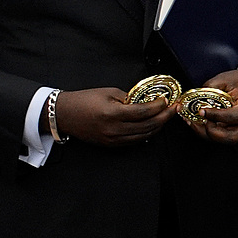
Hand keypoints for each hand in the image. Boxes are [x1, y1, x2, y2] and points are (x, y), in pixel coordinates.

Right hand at [51, 87, 174, 145]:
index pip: (144, 112)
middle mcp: (114, 130)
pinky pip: (135, 140)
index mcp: (112, 114)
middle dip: (165, 117)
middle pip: (148, 125)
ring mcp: (113, 139)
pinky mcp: (111, 145)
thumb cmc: (83, 101)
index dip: (159, 106)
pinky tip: (153, 125)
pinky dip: (147, 133)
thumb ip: (130, 98)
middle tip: (174, 109)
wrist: (63, 115)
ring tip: (166, 116)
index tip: (167, 100)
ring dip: (158, 126)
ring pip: (145, 135)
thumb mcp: (109, 92)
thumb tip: (148, 100)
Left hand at [182, 66, 237, 143]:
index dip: (215, 116)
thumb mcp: (226, 78)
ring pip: (228, 139)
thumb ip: (210, 87)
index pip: (233, 117)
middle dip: (213, 133)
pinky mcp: (237, 127)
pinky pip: (224, 135)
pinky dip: (210, 133)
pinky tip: (199, 124)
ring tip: (195, 124)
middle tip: (200, 121)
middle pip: (233, 137)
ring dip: (209, 135)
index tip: (202, 110)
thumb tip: (195, 97)